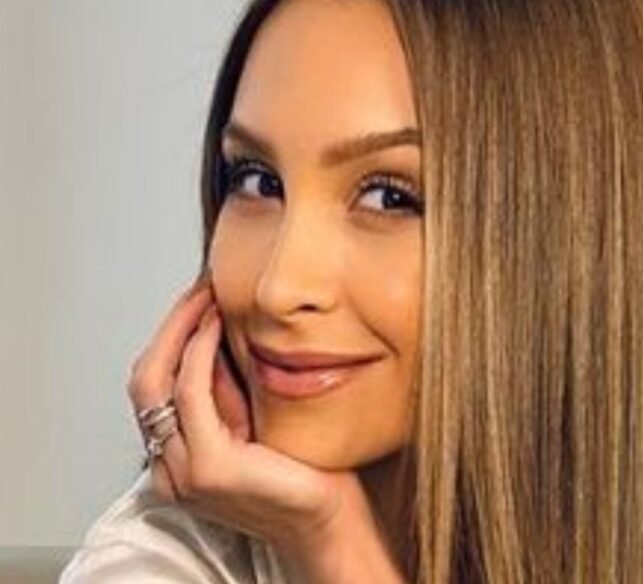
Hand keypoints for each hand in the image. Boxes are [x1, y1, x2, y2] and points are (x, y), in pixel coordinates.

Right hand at [127, 271, 403, 582]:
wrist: (332, 521)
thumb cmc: (306, 473)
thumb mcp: (256, 419)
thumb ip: (230, 390)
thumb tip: (218, 332)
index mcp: (177, 459)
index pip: (153, 387)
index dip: (170, 337)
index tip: (198, 299)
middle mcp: (169, 468)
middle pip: (144, 381)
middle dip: (170, 327)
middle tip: (200, 288)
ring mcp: (183, 471)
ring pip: (156, 383)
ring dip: (181, 330)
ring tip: (208, 297)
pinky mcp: (208, 469)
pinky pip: (191, 394)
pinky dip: (198, 353)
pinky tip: (215, 327)